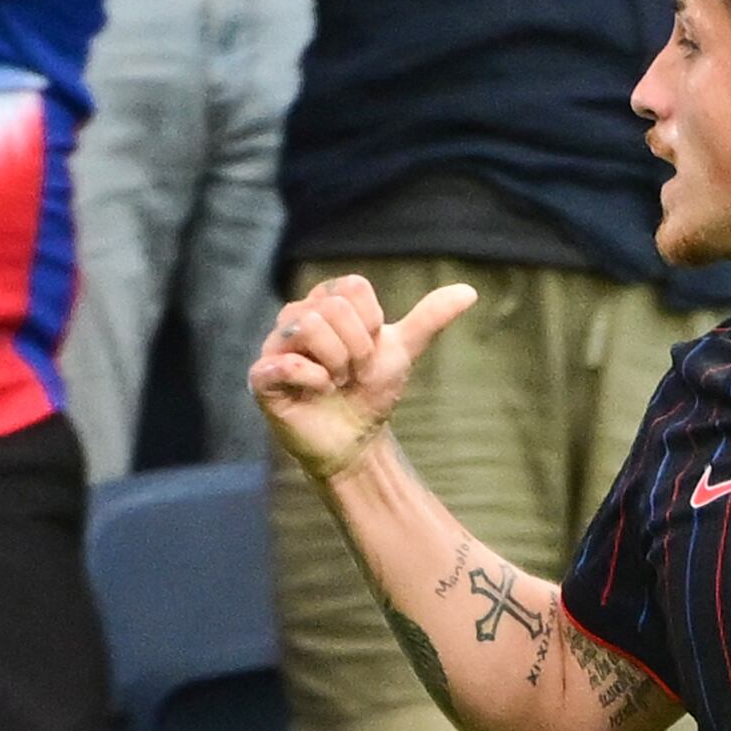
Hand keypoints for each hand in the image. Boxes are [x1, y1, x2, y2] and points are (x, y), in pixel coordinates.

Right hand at [248, 273, 475, 479]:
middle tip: (352, 374)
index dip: (372, 325)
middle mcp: (296, 316)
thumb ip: (429, 318)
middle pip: (332, 308)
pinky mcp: (262, 377)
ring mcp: (275, 346)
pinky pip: (287, 363)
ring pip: (309, 327)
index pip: (353, 288)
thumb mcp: (401, 352)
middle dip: (357, 349)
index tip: (369, 352)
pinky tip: (317, 393)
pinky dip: (314, 381)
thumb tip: (469, 291)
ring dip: (336, 364)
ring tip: (334, 383)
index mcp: (326, 302)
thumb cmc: (371, 393)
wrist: (356, 442)